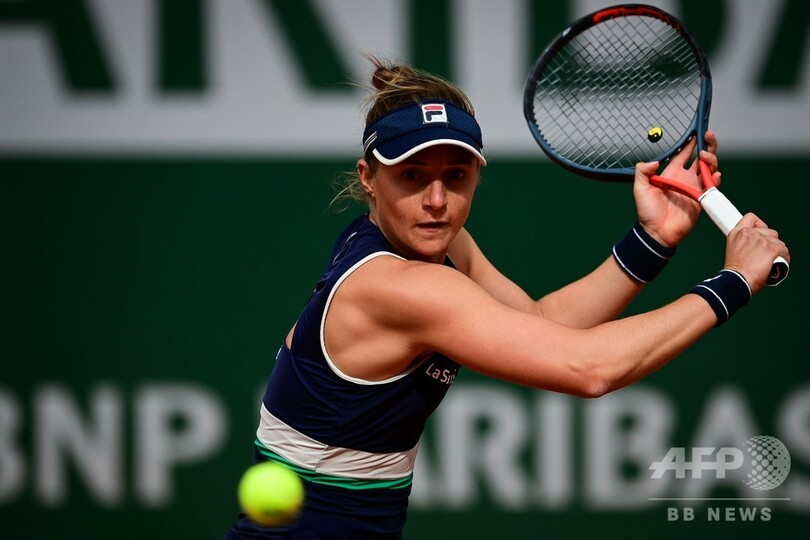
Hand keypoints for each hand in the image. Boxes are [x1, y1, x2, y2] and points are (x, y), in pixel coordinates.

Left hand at [633, 131, 720, 246]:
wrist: (657, 232)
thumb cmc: (647, 212)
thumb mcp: (640, 189)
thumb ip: (642, 172)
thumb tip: (653, 162)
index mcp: (672, 174)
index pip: (684, 154)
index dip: (691, 143)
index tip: (697, 131)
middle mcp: (685, 179)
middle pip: (701, 158)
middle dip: (708, 146)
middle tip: (709, 136)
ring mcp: (695, 188)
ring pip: (709, 169)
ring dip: (711, 160)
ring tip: (706, 156)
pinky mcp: (702, 200)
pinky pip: (712, 187)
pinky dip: (715, 179)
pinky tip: (713, 174)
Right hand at [724, 213, 789, 292]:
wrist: (737, 282)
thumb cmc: (735, 273)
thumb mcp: (734, 251)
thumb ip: (744, 243)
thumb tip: (756, 245)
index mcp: (736, 233)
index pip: (751, 218)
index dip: (759, 225)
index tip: (761, 234)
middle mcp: (748, 233)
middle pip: (769, 231)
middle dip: (770, 242)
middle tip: (764, 254)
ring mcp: (760, 239)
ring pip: (778, 241)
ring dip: (777, 251)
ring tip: (770, 261)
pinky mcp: (770, 248)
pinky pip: (784, 250)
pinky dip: (783, 258)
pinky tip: (778, 263)